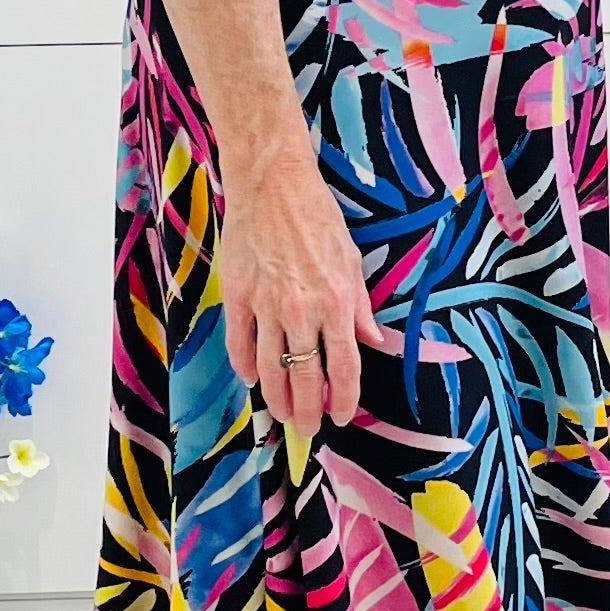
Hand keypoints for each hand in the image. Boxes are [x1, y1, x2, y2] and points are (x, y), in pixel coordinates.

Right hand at [220, 142, 388, 430]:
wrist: (272, 182)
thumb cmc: (316, 215)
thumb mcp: (351, 259)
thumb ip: (361, 306)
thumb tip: (373, 341)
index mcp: (336, 302)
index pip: (343, 367)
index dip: (343, 398)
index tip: (342, 415)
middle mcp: (301, 311)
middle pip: (304, 377)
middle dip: (307, 410)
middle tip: (308, 428)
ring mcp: (265, 305)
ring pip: (270, 369)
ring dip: (277, 399)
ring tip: (282, 415)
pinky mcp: (236, 295)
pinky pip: (239, 343)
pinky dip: (246, 366)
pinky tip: (252, 378)